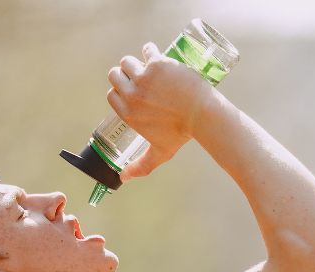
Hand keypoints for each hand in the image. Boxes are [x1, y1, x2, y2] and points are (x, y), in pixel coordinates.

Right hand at [106, 41, 212, 180]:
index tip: (130, 90)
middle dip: (123, 74)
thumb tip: (123, 179)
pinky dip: (150, 50)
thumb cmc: (181, 135)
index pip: (112, 95)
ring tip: (146, 65)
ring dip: (135, 62)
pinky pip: (147, 50)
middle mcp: (132, 95)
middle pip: (115, 76)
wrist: (202, 116)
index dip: (120, 91)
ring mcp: (143, 78)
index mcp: (128, 114)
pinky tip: (155, 53)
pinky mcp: (157, 64)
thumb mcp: (159, 153)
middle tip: (138, 76)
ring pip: (128, 61)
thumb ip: (141, 166)